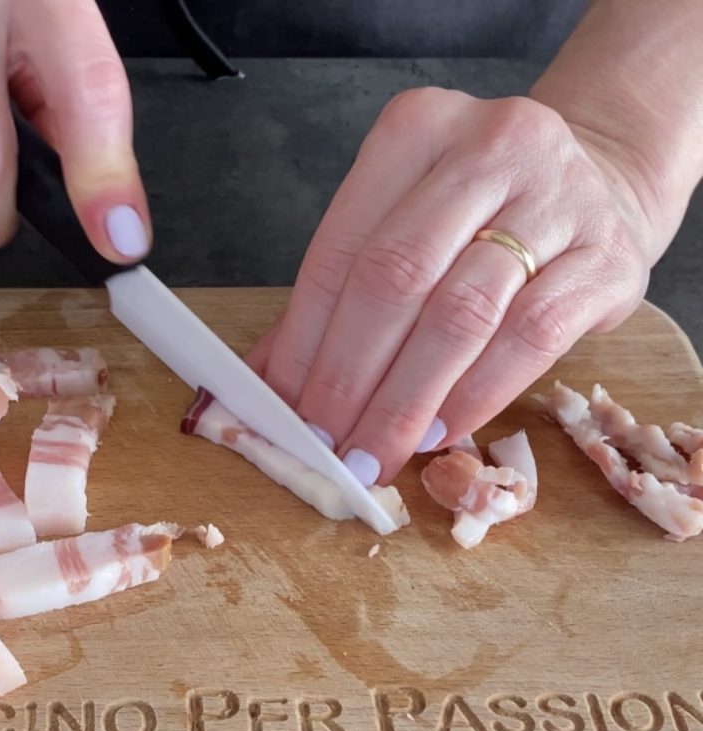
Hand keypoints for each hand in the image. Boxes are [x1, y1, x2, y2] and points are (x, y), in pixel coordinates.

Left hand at [250, 87, 653, 485]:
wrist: (602, 186)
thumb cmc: (480, 220)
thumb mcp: (404, 228)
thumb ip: (335, 300)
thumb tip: (267, 386)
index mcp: (414, 131)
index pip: (340, 253)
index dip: (305, 343)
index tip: (284, 412)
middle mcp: (487, 147)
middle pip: (395, 280)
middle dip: (348, 379)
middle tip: (326, 447)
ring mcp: (556, 196)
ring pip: (460, 314)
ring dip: (406, 401)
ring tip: (375, 455)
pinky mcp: (608, 255)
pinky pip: (531, 338)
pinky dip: (476, 395)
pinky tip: (440, 433)